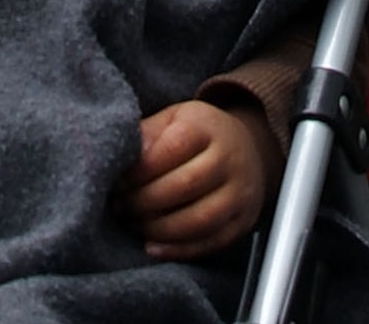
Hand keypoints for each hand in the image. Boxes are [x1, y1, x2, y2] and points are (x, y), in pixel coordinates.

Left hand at [119, 100, 270, 260]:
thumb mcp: (175, 119)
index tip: (119, 181)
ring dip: (159, 228)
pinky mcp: (241, 222)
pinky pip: (210, 242)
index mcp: (208, 127)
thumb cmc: (200, 135)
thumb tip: (125, 154)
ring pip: (199, 219)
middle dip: (145, 201)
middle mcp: (229, 159)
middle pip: (185, 185)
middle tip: (121, 207)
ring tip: (134, 224)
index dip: (142, 169)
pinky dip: (178, 250)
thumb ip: (149, 132)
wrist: (249, 149)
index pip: (174, 147)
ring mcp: (239, 193)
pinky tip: (152, 246)